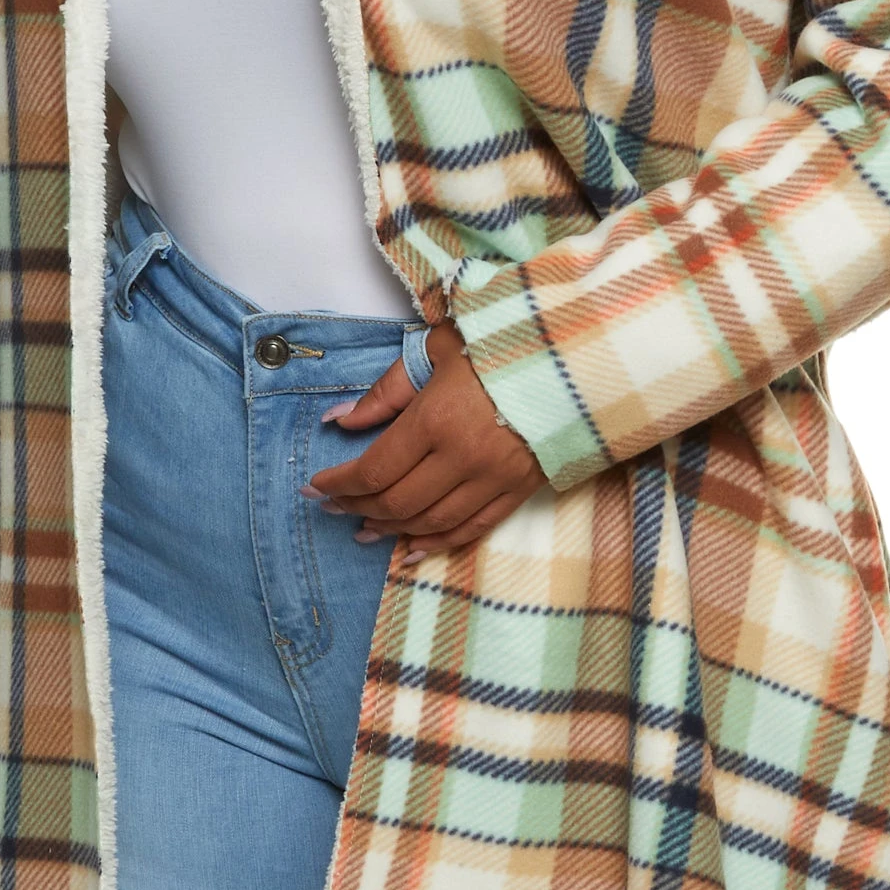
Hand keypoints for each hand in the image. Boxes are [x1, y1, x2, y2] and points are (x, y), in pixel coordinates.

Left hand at [303, 319, 545, 560]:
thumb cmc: (501, 342)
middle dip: (356, 509)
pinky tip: (411, 548)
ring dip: (391, 530)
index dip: (338, 485)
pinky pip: (471, 529)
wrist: (575, 354)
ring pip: (431, 522)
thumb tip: (341, 418)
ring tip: (364, 529)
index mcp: (437, 419)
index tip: (315, 487)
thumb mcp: (437, 350)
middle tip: (332, 508)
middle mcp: (463, 458)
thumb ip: (387, 390)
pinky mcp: (519, 490)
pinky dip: (437, 543)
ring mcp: (494, 479)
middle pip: (397, 502)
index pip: (374, 469)